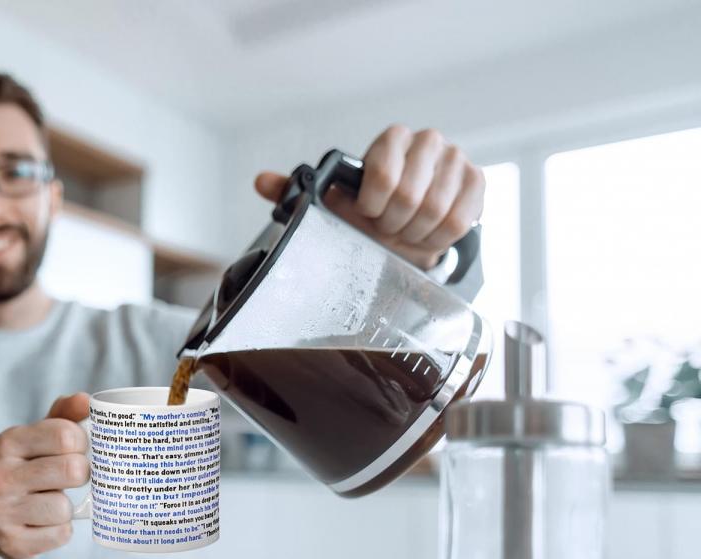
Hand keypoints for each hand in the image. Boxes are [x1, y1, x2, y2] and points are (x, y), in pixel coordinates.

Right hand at [0, 393, 90, 558]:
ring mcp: (2, 512)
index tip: (77, 447)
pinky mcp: (12, 543)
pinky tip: (44, 523)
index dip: (82, 442)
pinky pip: (60, 535)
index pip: (65, 435)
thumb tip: (86, 400)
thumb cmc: (23, 468)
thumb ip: (62, 417)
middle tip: (72, 475)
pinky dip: (59, 531)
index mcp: (8, 443)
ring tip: (52, 502)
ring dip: (67, 507)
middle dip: (81, 473)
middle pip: (72, 469)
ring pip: (65, 508)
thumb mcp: (35, 438)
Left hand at [254, 125, 484, 267]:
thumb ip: (295, 189)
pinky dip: (439, 238)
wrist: (409, 225)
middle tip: (385, 229)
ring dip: (415, 234)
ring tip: (405, 233)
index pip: (381, 175)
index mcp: (390, 140)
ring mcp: (456, 159)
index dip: (371, 206)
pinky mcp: (477, 182)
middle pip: (410, 197)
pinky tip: (427, 236)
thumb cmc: (369, 211)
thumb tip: (261, 181)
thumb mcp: (333, 202)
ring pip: (436, 211)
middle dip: (392, 225)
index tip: (367, 215)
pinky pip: (460, 220)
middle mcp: (427, 142)